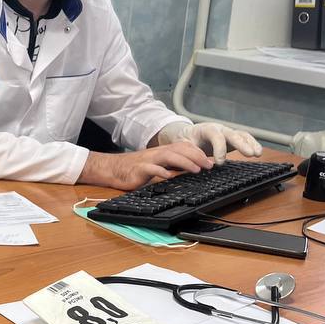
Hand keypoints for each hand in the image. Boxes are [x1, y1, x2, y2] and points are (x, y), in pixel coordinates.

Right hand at [79, 143, 212, 190]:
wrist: (114, 169)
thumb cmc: (136, 169)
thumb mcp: (157, 165)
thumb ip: (172, 166)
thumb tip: (191, 169)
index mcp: (162, 152)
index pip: (184, 147)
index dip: (198, 153)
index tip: (210, 161)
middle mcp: (157, 153)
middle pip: (179, 150)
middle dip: (196, 157)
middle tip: (209, 165)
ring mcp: (148, 160)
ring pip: (168, 157)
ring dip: (184, 162)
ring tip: (196, 170)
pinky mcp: (139, 169)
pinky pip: (151, 169)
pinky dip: (161, 172)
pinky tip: (169, 176)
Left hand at [157, 121, 261, 161]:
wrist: (188, 134)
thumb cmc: (186, 140)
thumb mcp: (183, 145)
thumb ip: (190, 151)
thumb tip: (199, 162)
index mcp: (205, 129)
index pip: (215, 136)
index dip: (219, 148)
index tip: (219, 163)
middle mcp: (219, 129)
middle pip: (232, 134)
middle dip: (241, 144)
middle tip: (249, 154)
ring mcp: (228, 132)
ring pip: (241, 135)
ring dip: (250, 143)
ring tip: (257, 154)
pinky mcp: (233, 138)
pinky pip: (245, 139)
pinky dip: (252, 144)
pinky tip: (258, 153)